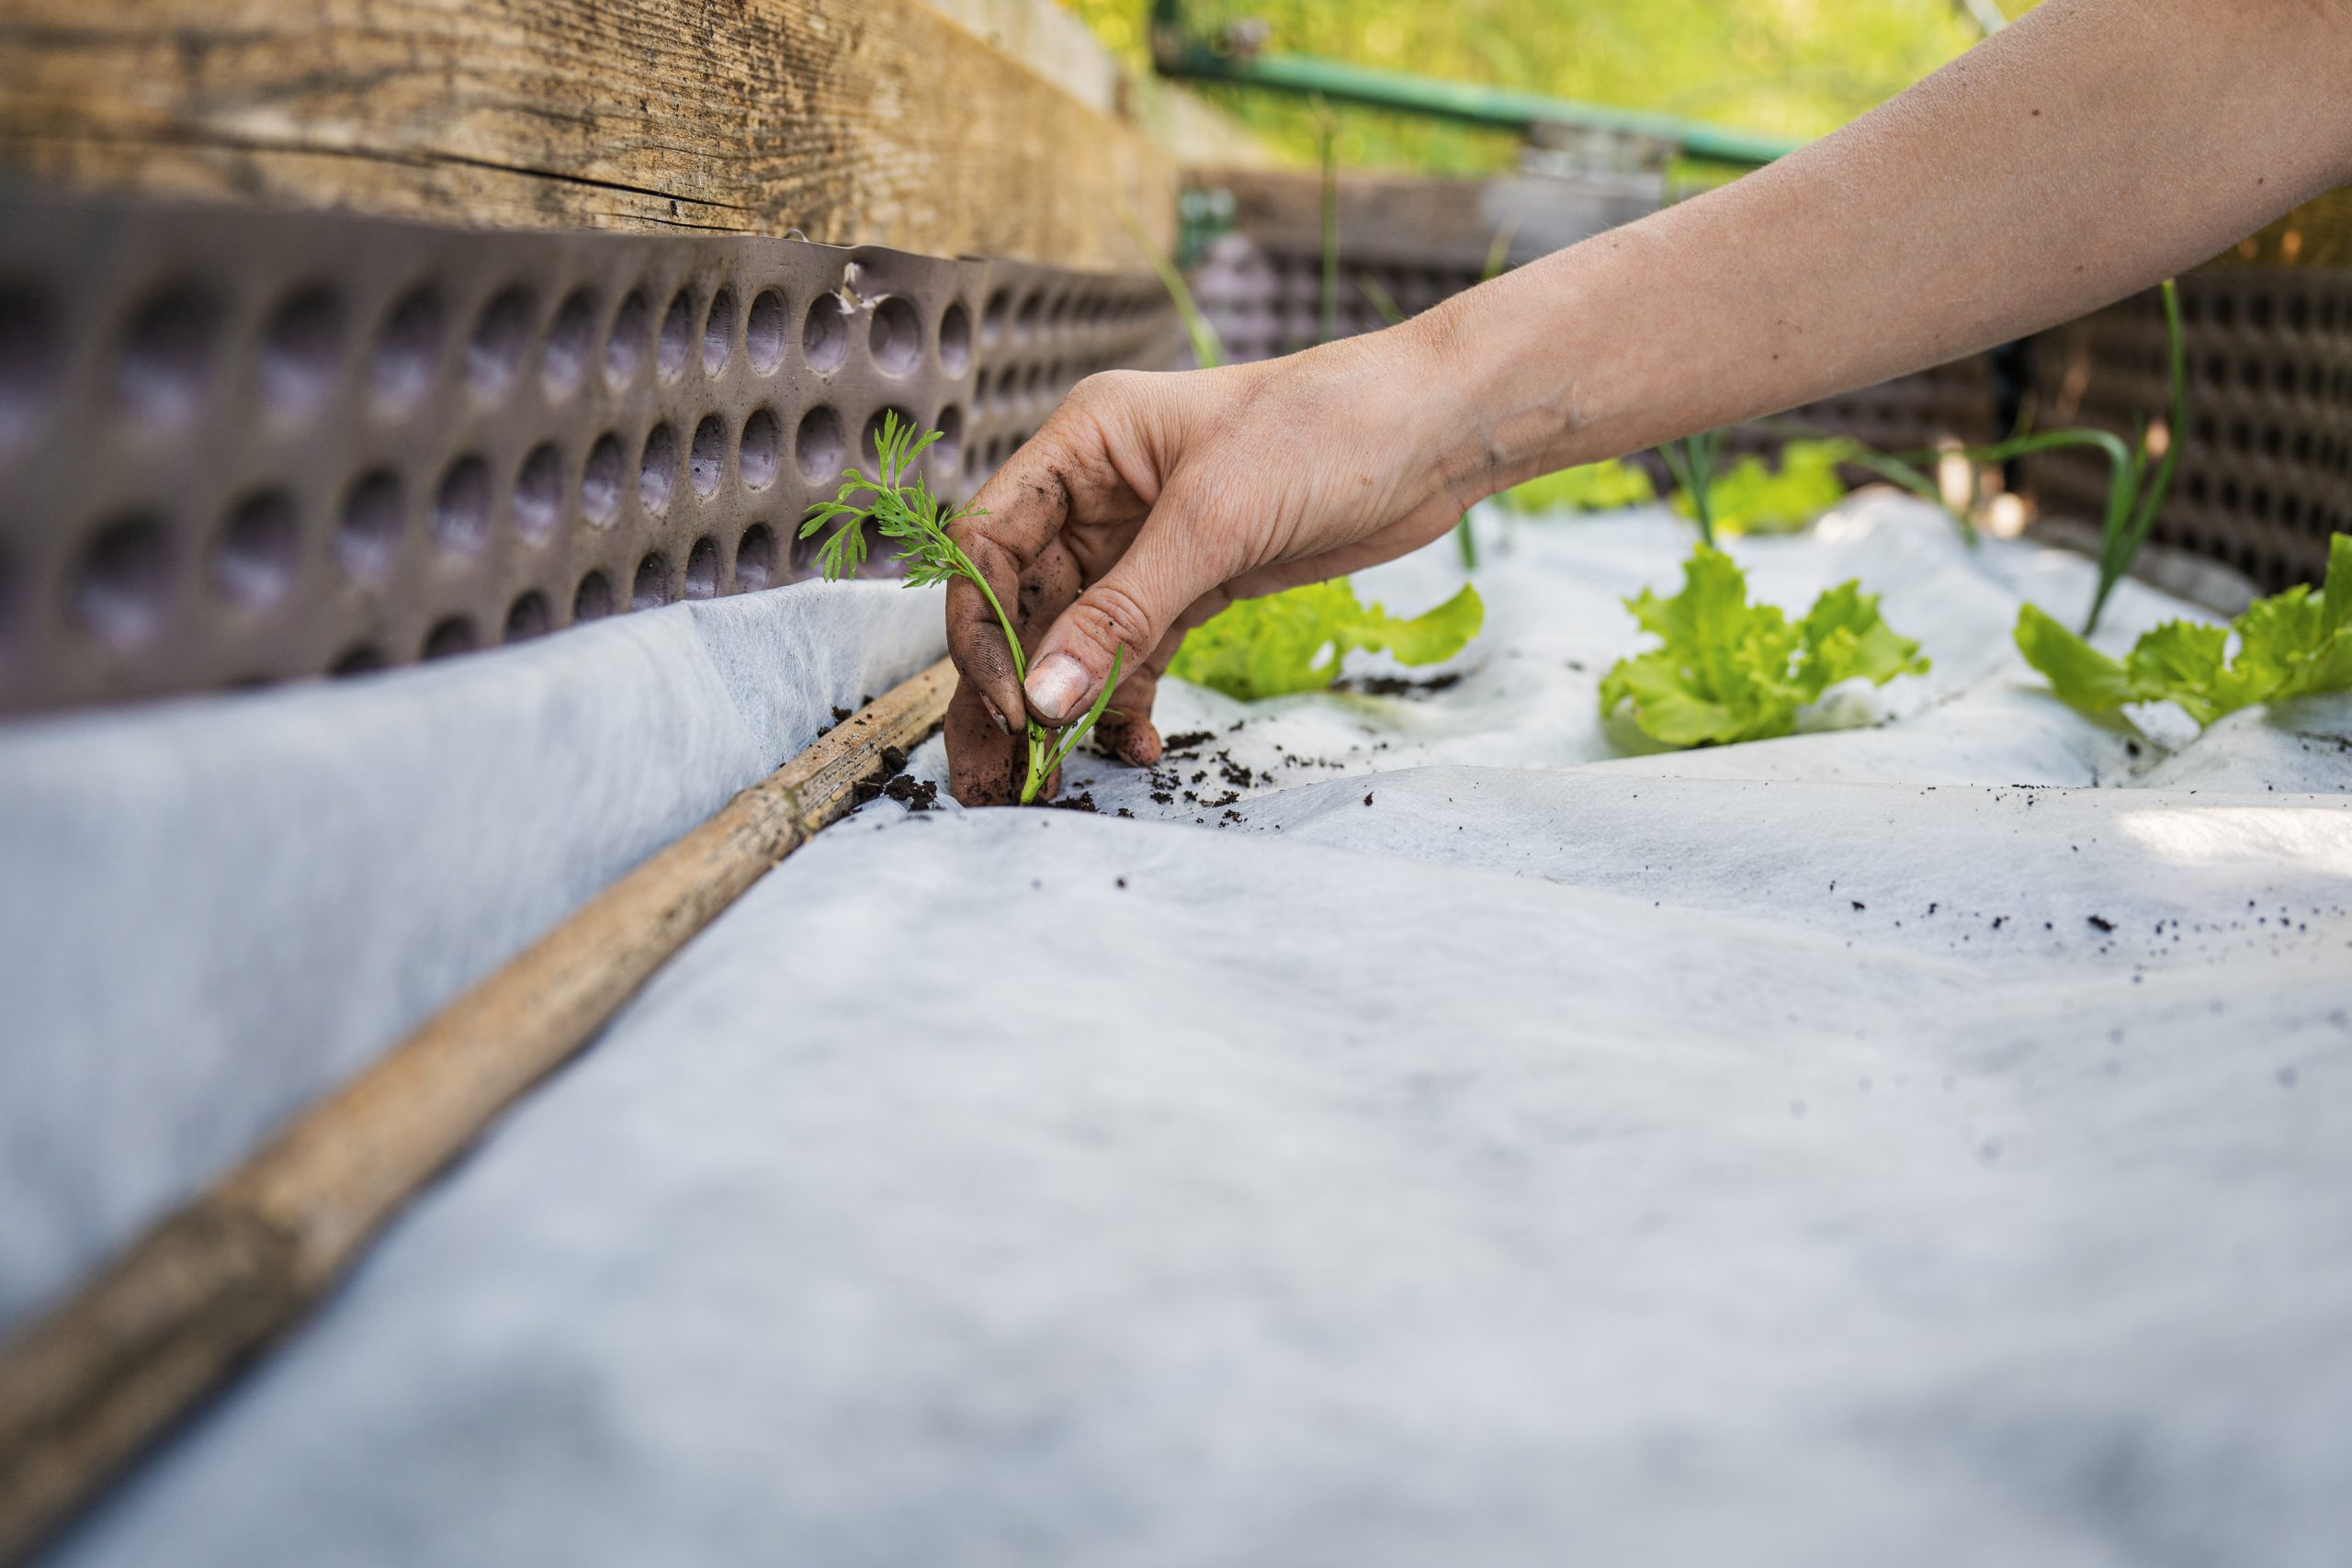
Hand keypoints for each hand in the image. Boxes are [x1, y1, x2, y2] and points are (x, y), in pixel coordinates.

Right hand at [942, 326, 1482, 803]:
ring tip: (1051, 780)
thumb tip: (1043, 697)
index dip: (984, 627)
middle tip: (999, 773)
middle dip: (1010, 687)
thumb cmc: (1325, 431)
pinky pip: (1135, 653)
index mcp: (1082, 445)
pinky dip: (1126, 701)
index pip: (991, 544)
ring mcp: (1144, 542)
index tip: (1012, 702)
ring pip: (1074, 638)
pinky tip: (1135, 745)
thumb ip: (1123, 615)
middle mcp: (1099, 493)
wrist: (1434, 433)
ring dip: (1064, 707)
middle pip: (1022, 601)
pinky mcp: (1194, 583)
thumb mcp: (1212, 522)